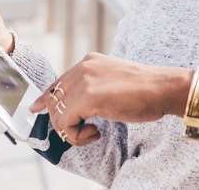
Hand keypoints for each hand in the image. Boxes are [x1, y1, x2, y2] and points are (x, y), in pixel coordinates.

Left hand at [30, 52, 191, 145]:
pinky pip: (66, 123)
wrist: (163, 88)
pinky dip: (77, 135)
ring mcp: (84, 80)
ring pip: (57, 114)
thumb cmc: (145, 90)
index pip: (58, 82)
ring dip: (72, 130)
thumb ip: (93, 87)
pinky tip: (95, 132)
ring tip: (93, 132)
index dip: (45, 98)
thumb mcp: (113, 82)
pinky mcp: (88, 97)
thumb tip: (77, 106)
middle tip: (86, 131)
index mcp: (89, 61)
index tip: (35, 109)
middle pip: (53, 99)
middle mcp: (83, 67)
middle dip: (63, 121)